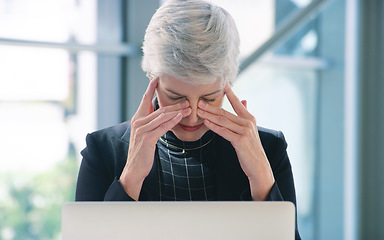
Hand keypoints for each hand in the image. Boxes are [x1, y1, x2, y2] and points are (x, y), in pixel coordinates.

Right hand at [119, 78, 190, 199]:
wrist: (134, 168)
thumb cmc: (142, 151)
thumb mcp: (145, 134)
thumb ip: (151, 123)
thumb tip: (162, 115)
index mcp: (137, 118)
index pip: (145, 100)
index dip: (151, 89)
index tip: (158, 78)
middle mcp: (138, 121)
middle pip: (159, 109)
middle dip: (175, 104)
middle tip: (187, 100)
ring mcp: (141, 129)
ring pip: (162, 116)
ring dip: (177, 112)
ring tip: (189, 108)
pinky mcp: (147, 138)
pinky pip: (162, 127)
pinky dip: (172, 121)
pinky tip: (180, 117)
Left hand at [197, 84, 274, 199]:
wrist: (259, 166)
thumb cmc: (251, 148)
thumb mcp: (250, 129)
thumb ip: (245, 114)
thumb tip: (245, 100)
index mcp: (249, 118)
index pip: (236, 103)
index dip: (229, 93)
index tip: (221, 84)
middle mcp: (248, 123)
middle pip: (225, 112)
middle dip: (210, 107)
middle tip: (199, 101)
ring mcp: (245, 131)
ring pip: (223, 121)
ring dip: (209, 115)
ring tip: (198, 111)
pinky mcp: (240, 141)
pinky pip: (224, 132)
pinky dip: (214, 127)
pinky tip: (206, 123)